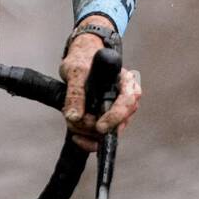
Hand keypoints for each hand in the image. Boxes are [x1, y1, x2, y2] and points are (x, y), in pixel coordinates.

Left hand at [60, 26, 140, 152]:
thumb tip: (74, 116)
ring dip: (86, 132)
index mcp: (126, 82)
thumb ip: (75, 93)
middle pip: (118, 123)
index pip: (127, 102)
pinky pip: (101, 138)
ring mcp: (118, 112)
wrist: (80, 59)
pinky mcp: (108, 121)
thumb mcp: (76, 72)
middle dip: (93, 127)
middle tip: (74, 120)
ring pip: (107, 133)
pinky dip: (87, 139)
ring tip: (71, 120)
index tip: (99, 126)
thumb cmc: (83, 59)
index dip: (115, 116)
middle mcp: (126, 99)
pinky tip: (76, 135)